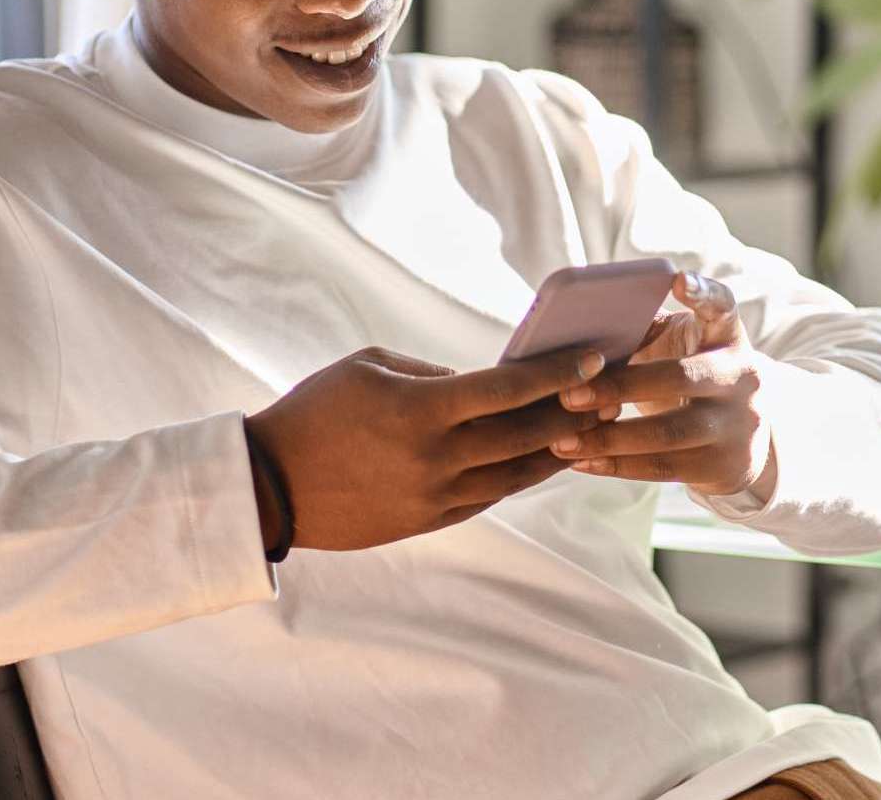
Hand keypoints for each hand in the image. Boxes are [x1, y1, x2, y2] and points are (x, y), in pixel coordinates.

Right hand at [245, 345, 603, 551]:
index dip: (558, 372)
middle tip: (610, 392)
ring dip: (558, 450)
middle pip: (527, 435)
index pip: (509, 389)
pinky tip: (542, 461)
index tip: (593, 358)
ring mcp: (435, 496)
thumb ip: (432, 372)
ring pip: (518, 475)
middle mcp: (437, 457)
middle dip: (574, 411)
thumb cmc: (315, 411)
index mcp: (422, 409)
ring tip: (589, 429)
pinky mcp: (429, 521)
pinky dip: (521, 478)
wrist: (270, 487)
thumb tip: (482, 382)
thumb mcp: (370, 367)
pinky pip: (490, 498)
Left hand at [553, 271, 779, 497]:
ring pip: (668, 434)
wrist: (744, 439)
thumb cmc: (691, 375)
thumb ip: (646, 332)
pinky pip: (663, 468)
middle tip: (567, 394)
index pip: (723, 307)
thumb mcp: (683, 348)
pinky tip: (579, 462)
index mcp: (728, 337)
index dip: (703, 293)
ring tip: (561, 440)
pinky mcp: (722, 466)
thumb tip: (577, 329)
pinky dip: (615, 466)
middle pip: (680, 378)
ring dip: (608, 438)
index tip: (675, 279)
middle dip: (619, 387)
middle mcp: (741, 378)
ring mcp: (736, 426)